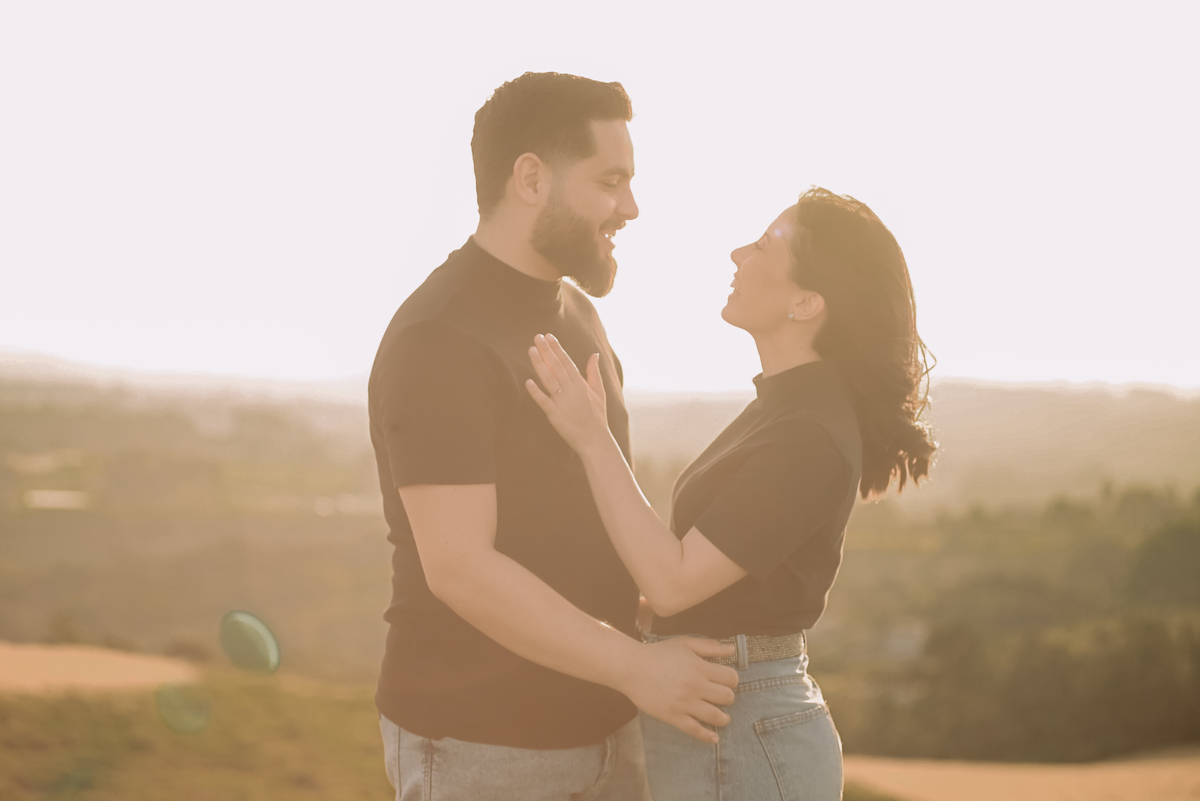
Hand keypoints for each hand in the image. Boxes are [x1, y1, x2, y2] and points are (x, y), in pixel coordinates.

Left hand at [525, 333, 610, 455]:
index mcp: (581, 384)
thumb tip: (594, 354)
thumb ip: (594, 373)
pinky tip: (528, 381)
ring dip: (539, 364)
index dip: (557, 348)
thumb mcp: (599, 392)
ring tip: (531, 350)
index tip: (548, 336)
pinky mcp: (555, 415)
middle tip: (536, 337)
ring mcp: (562, 402)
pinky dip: (536, 392)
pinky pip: (544, 401)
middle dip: (546, 350)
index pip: (567, 361)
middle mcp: (571, 390)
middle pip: (556, 366)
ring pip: (549, 379)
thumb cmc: (597, 416)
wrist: (595, 440)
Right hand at [617, 637, 737, 743]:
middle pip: (727, 697)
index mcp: (700, 668)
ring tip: (722, 717)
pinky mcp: (674, 716)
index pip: (731, 678)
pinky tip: (714, 738)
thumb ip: (710, 647)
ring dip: (723, 718)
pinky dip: (708, 736)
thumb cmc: (658, 653)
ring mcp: (685, 703)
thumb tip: (732, 649)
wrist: (632, 667)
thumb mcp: (685, 644)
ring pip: (716, 716)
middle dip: (728, 697)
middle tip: (720, 697)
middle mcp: (696, 686)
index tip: (726, 681)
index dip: (731, 680)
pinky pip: (696, 730)